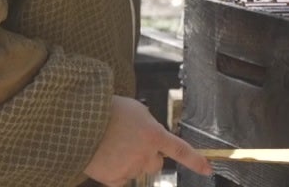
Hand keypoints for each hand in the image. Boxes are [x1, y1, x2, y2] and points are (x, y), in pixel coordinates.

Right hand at [83, 96, 211, 185]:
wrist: (80, 122)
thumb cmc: (108, 110)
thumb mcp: (136, 110)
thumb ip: (148, 124)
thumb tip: (150, 135)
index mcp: (154, 135)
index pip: (181, 150)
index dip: (196, 161)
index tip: (208, 170)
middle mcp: (145, 155)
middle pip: (156, 163)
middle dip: (149, 156)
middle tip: (132, 143)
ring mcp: (130, 168)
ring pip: (136, 170)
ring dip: (129, 161)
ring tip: (113, 145)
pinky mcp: (113, 179)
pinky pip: (121, 179)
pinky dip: (115, 171)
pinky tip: (106, 158)